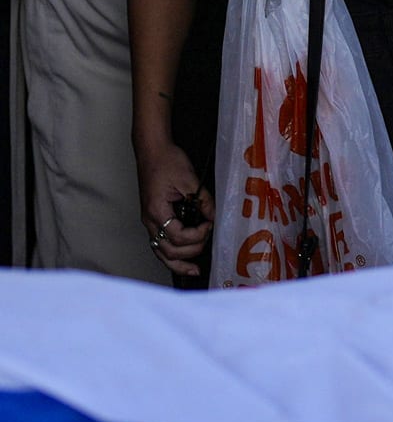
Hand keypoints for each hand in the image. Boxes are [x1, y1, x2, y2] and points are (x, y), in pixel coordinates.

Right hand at [137, 139, 209, 278]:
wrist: (152, 151)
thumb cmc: (168, 162)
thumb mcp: (190, 180)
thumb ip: (203, 201)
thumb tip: (214, 218)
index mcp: (157, 211)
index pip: (178, 236)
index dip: (197, 235)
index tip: (209, 224)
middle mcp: (149, 220)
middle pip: (168, 250)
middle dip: (191, 250)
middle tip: (207, 240)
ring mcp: (149, 221)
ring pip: (159, 252)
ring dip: (178, 263)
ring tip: (194, 270)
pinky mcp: (153, 219)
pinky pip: (159, 244)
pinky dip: (170, 255)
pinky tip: (182, 261)